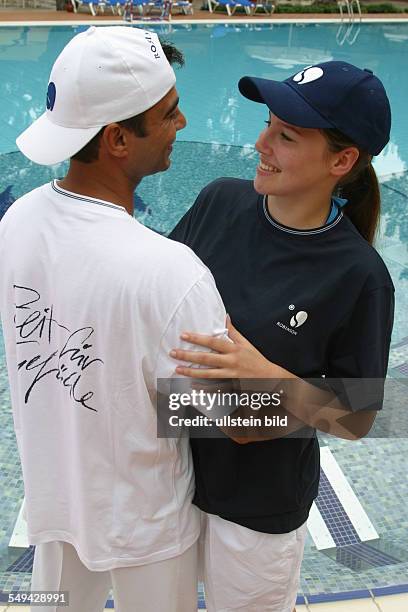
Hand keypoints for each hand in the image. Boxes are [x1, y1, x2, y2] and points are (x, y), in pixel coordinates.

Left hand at [170, 316, 284, 379]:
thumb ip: (233, 332)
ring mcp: (230, 376)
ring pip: (207, 374)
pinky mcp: (230, 386)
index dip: (197, 338)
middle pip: (206, 358)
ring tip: (177, 368)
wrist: (269, 378)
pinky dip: (202, 388)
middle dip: (188, 355)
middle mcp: (231, 362)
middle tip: (173, 352)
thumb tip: (226, 317)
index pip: (212, 342)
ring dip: (191, 372)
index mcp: (234, 349)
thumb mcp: (246, 343)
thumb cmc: (256, 359)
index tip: (183, 335)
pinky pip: (214, 388)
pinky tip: (190, 386)